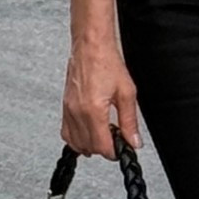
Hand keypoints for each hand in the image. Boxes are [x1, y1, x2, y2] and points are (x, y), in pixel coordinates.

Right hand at [62, 34, 140, 157]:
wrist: (91, 47)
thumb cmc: (107, 63)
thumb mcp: (127, 93)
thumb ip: (130, 121)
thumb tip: (133, 141)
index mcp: (93, 110)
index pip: (101, 146)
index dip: (114, 152)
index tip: (122, 147)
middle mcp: (77, 112)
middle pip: (88, 147)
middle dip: (104, 148)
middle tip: (116, 138)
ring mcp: (68, 110)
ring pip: (75, 142)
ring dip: (90, 145)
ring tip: (103, 134)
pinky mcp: (64, 106)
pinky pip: (66, 132)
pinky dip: (77, 138)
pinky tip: (88, 132)